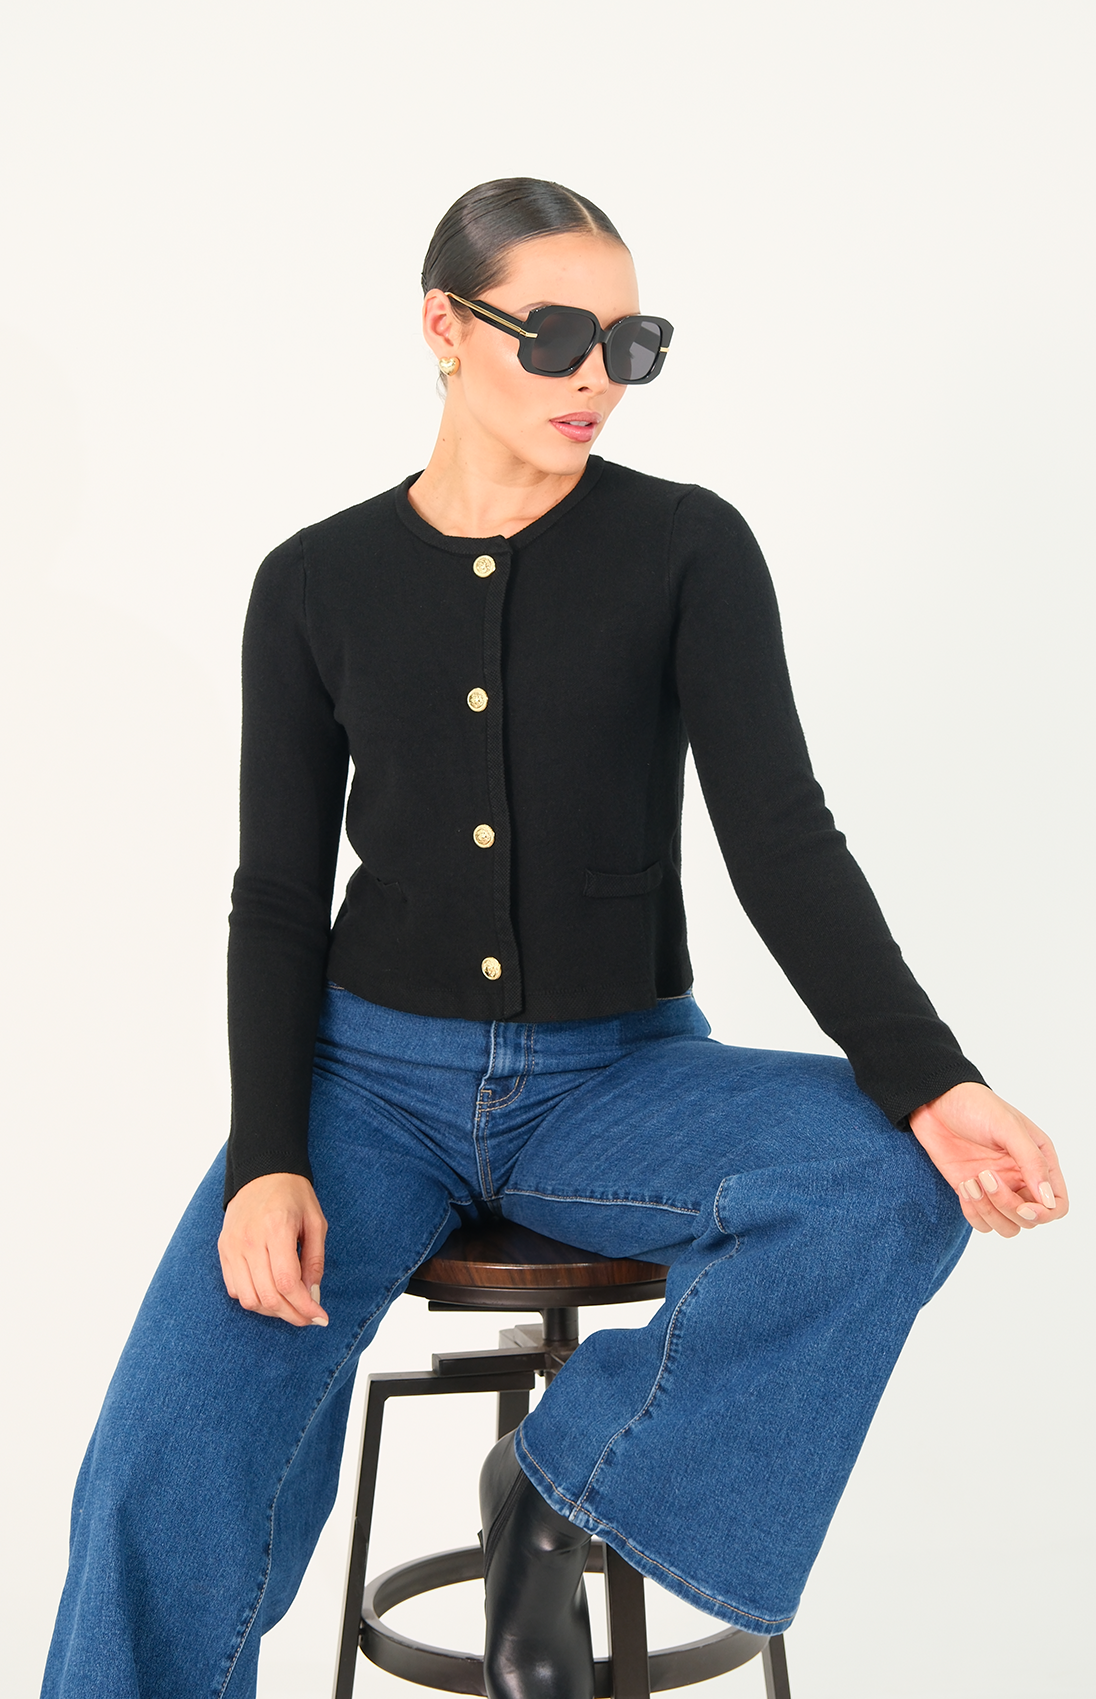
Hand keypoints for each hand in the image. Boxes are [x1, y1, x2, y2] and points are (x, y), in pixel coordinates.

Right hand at [218, 1172, 328, 1325]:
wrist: (262, 1171)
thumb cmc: (294, 1195)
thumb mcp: (316, 1222)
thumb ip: (315, 1261)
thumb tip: (312, 1296)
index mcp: (276, 1229)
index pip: (287, 1283)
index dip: (304, 1306)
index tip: (320, 1317)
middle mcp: (249, 1240)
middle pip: (268, 1296)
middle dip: (292, 1314)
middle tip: (308, 1317)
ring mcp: (232, 1246)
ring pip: (249, 1299)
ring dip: (272, 1310)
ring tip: (290, 1306)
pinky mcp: (223, 1250)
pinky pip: (235, 1289)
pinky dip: (254, 1298)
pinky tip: (270, 1292)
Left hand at [909, 1081, 1067, 1238]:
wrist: (934, 1102)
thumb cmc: (975, 1106)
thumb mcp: (1008, 1127)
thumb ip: (1032, 1161)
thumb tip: (1048, 1199)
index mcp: (1039, 1161)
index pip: (1057, 1204)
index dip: (1045, 1213)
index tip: (1024, 1207)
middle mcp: (1021, 1178)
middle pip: (1030, 1219)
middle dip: (1008, 1207)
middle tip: (987, 1177)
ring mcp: (996, 1188)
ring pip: (1006, 1226)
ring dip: (989, 1212)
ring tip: (972, 1182)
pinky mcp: (972, 1193)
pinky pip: (981, 1222)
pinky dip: (973, 1212)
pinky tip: (963, 1186)